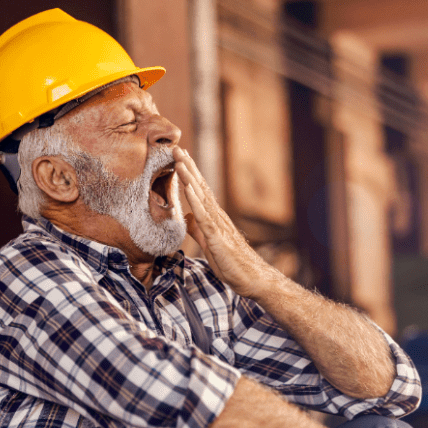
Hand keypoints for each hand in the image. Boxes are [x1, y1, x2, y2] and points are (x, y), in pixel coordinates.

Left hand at [173, 147, 271, 298]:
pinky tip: (188, 188)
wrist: (251, 279)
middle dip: (188, 167)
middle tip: (176, 148)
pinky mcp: (217, 236)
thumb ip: (197, 230)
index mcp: (213, 218)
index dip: (189, 174)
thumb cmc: (232, 264)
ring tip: (180, 159)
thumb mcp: (208, 244)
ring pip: (202, 196)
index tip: (180, 157)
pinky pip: (205, 216)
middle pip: (200, 187)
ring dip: (190, 177)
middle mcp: (217, 216)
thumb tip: (187, 217)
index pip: (199, 191)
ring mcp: (218, 224)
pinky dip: (196, 200)